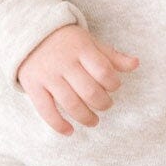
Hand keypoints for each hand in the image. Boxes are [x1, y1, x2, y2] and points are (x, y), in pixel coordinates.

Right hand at [16, 24, 139, 135]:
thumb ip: (112, 56)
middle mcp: (64, 62)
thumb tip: (136, 64)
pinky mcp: (33, 86)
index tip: (113, 87)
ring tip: (93, 120)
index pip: (104, 71)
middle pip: (89, 91)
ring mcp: (47, 75)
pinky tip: (70, 131)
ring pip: (70, 104)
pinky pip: (46, 111)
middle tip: (105, 105)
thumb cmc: (67, 42)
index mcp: (81, 48)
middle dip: (103, 104)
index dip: (113, 84)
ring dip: (86, 117)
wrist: (29, 34)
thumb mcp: (90, 42)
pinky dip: (59, 125)